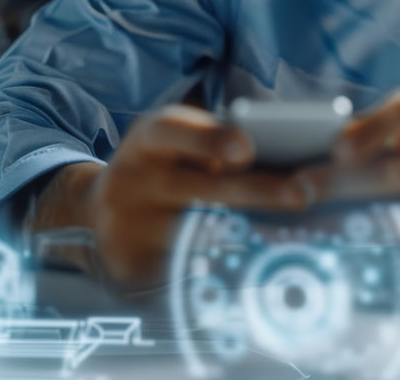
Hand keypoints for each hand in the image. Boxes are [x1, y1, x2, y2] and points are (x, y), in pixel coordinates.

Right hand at [30, 105, 312, 288]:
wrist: (99, 216)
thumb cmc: (165, 168)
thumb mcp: (178, 143)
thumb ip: (220, 141)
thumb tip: (291, 154)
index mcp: (147, 139)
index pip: (172, 129)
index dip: (209, 139)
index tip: (247, 149)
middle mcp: (133, 180)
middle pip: (200, 187)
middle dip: (256, 191)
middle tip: (301, 194)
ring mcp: (128, 227)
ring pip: (198, 233)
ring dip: (249, 232)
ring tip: (292, 231)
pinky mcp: (132, 268)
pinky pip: (187, 269)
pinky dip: (225, 266)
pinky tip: (259, 263)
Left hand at [299, 89, 399, 279]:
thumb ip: (373, 133)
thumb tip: (309, 142)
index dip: (371, 127)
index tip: (336, 148)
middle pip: (394, 169)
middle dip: (341, 181)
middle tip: (302, 188)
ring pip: (396, 213)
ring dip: (348, 217)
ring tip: (312, 220)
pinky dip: (371, 246)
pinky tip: (346, 245)